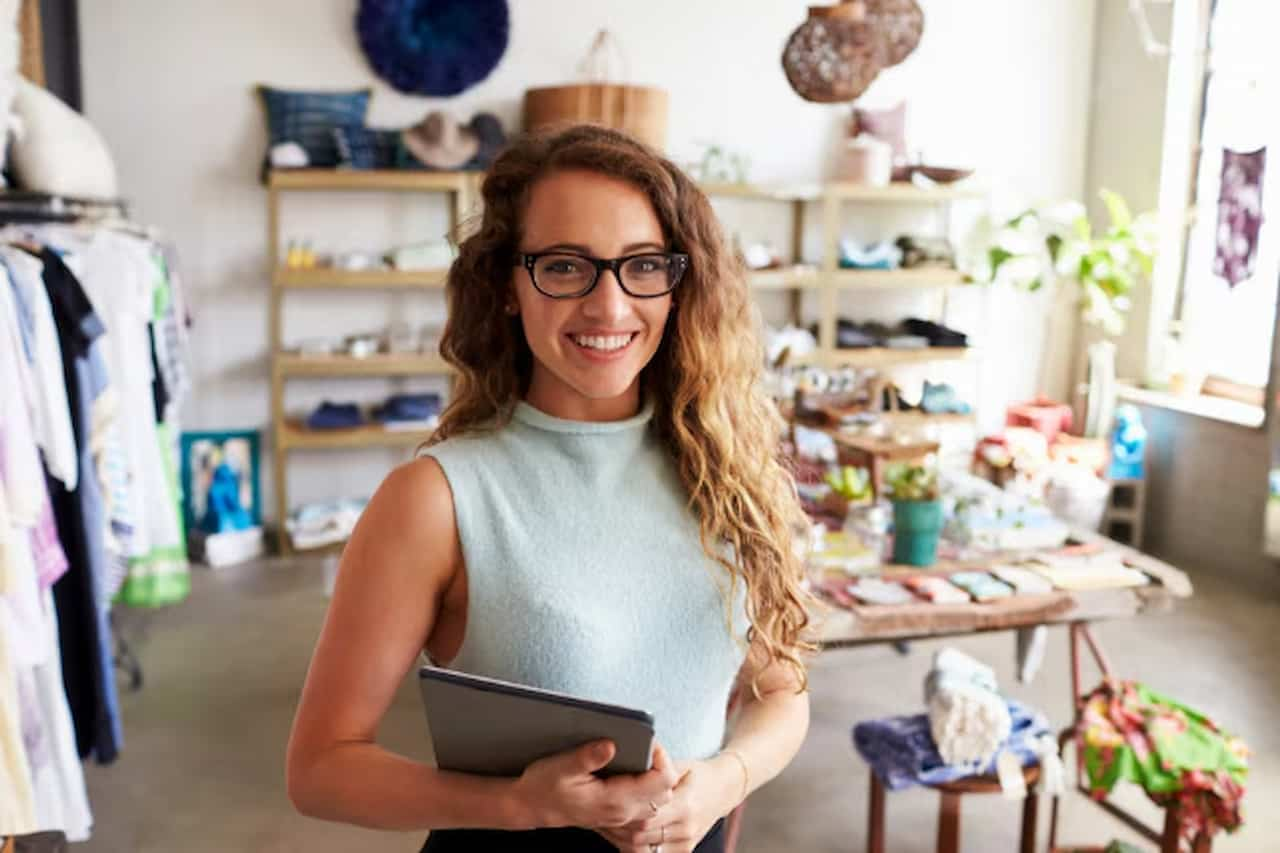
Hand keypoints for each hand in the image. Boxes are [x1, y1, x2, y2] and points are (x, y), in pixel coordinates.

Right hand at [513, 740, 678, 830]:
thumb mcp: (561, 767)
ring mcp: (620, 816)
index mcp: (614, 801)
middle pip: (666, 792)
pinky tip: (634, 771)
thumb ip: (587, 757)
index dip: (662, 758)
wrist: (530, 807)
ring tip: (642, 754)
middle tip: (646, 745)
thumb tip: (610, 745)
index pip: (661, 782)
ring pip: (659, 800)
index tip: (648, 740)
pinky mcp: (616, 814)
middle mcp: (622, 812)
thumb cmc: (543, 787)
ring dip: (657, 777)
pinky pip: (646, 805)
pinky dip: (649, 788)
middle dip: (663, 765)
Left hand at [596, 751, 741, 852]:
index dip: (625, 810)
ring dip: (625, 837)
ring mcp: (686, 841)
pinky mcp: (684, 850)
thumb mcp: (681, 766)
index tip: (608, 803)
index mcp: (685, 803)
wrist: (724, 790)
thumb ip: (657, 769)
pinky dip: (638, 846)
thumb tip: (631, 759)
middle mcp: (686, 826)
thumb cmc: (698, 774)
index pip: (648, 814)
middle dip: (620, 825)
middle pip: (642, 833)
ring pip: (645, 847)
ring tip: (609, 823)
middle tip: (601, 814)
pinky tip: (625, 834)